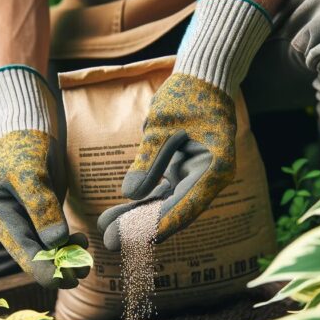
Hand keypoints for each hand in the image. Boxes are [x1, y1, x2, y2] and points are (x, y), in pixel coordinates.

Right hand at [0, 129, 89, 287]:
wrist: (30, 128)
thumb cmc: (26, 146)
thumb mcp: (31, 174)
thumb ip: (42, 208)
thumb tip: (55, 243)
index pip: (23, 253)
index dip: (46, 270)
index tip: (69, 278)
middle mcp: (8, 226)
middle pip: (34, 257)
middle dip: (58, 267)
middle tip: (83, 271)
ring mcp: (24, 222)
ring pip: (46, 251)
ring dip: (66, 257)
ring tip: (86, 256)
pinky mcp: (39, 217)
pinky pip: (53, 239)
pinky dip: (67, 244)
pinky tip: (81, 242)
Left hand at [98, 0, 271, 250]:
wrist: (203, 77)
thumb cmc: (187, 96)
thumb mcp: (163, 126)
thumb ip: (148, 160)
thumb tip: (131, 194)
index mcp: (213, 170)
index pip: (183, 207)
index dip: (157, 226)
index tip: (133, 241)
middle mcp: (209, 180)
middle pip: (173, 212)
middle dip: (140, 228)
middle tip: (110, 242)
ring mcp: (196, 178)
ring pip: (165, 205)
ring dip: (137, 218)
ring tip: (106, 231)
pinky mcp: (184, 173)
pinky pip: (162, 194)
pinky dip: (141, 203)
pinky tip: (117, 213)